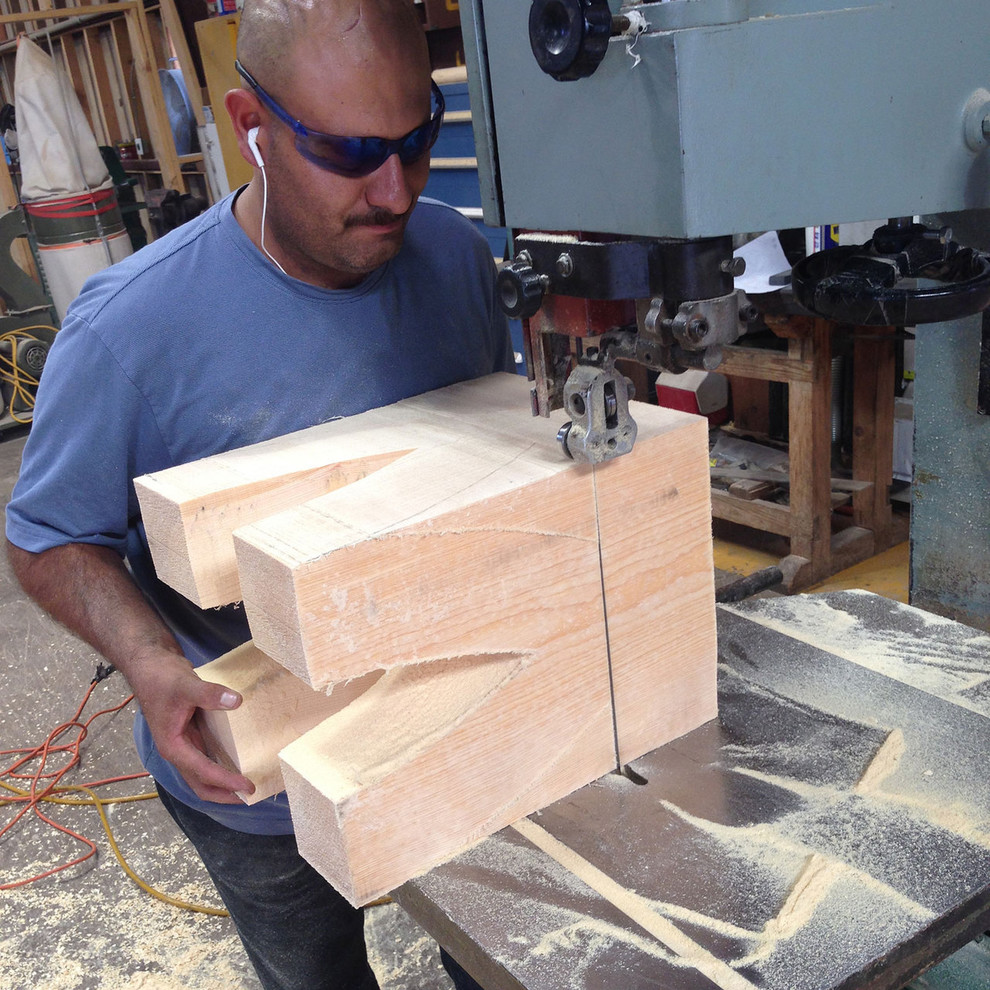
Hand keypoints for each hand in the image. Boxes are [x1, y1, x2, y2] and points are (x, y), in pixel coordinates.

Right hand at [131, 651, 255, 803]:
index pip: (203, 773)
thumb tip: (236, 701)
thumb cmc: (161, 678)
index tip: (248, 786)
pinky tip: (240, 760)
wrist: (150, 665)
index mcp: (173, 747)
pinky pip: (208, 756)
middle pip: (201, 784)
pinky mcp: (192, 733)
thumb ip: (209, 694)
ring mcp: (185, 743)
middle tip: (251, 795)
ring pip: (203, 773)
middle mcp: (178, 750)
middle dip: (224, 794)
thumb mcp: (185, 685)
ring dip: (223, 782)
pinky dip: (222, 763)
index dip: (226, 782)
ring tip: (248, 784)